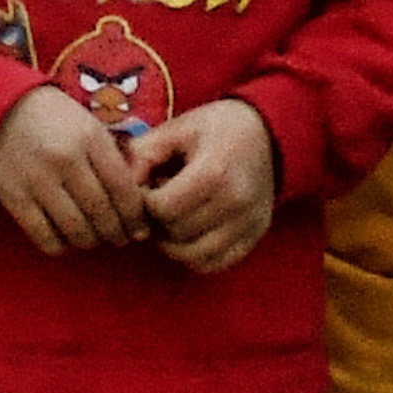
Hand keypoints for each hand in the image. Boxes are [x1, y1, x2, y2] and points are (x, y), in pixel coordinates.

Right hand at [0, 85, 143, 254]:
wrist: (2, 111)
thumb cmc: (57, 122)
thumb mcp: (91, 128)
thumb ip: (114, 161)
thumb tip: (140, 206)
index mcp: (89, 138)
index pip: (123, 189)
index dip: (135, 217)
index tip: (140, 229)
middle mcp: (64, 159)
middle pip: (102, 214)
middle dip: (117, 234)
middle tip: (120, 239)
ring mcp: (37, 180)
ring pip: (77, 231)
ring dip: (91, 241)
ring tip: (95, 238)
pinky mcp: (14, 198)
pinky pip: (45, 238)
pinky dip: (61, 246)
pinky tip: (66, 238)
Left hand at [138, 98, 283, 270]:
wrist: (269, 134)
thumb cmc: (217, 128)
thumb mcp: (177, 129)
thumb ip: (143, 154)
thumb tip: (123, 187)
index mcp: (214, 173)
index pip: (161, 209)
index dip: (144, 200)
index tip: (149, 185)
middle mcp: (235, 203)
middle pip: (175, 234)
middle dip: (157, 221)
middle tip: (160, 200)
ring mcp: (248, 224)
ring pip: (192, 256)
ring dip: (173, 242)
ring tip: (174, 217)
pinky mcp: (254, 237)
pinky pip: (215, 264)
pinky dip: (195, 256)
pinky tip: (190, 233)